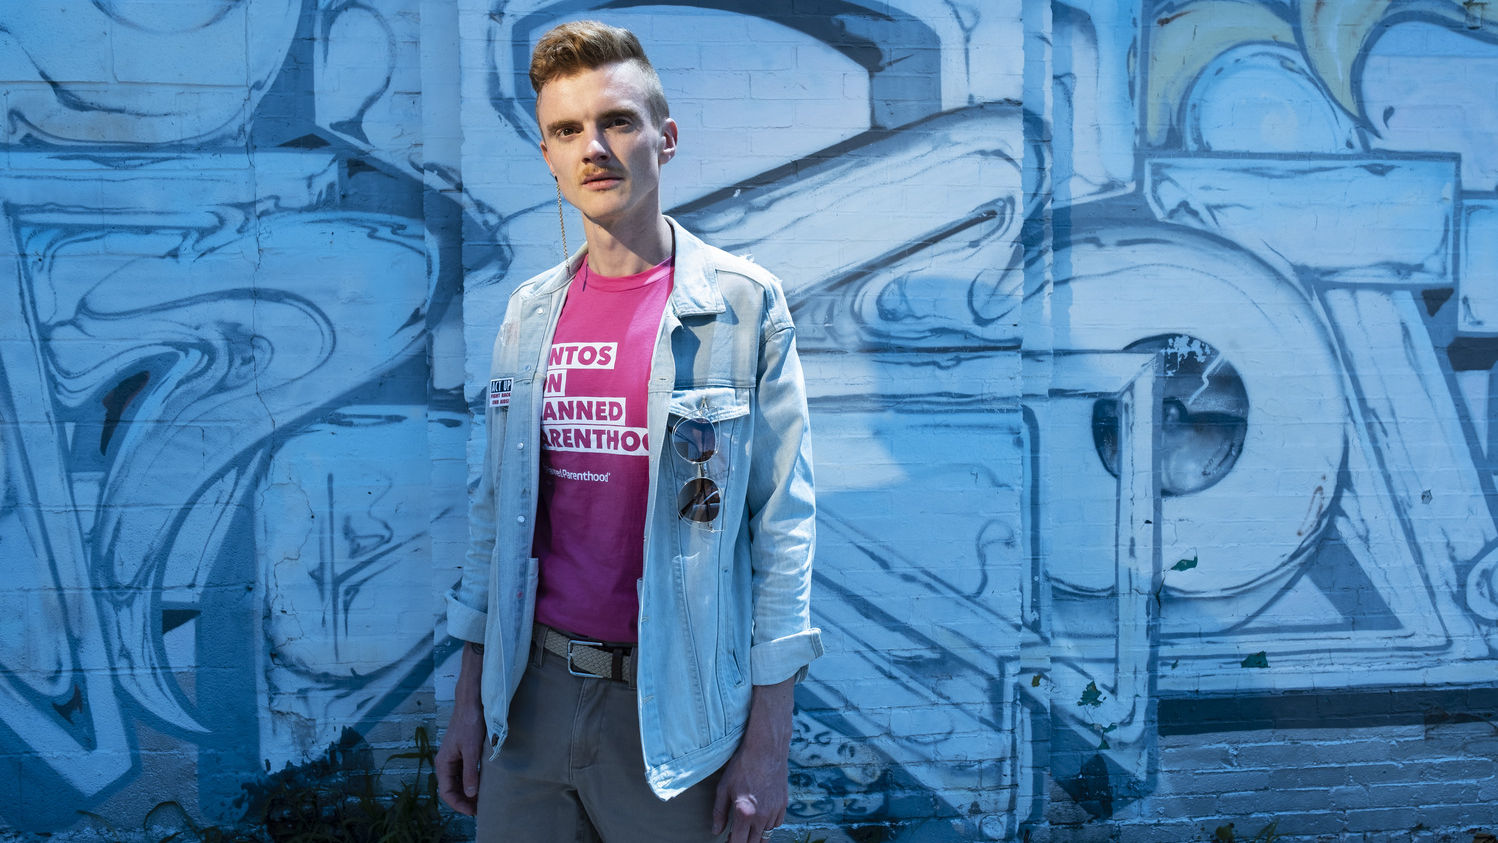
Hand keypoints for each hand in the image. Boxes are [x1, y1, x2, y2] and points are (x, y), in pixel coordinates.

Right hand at [436, 643, 485, 815]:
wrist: (471, 703)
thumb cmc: (469, 723)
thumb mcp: (471, 750)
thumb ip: (470, 772)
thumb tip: (471, 794)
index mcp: (443, 763)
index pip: (446, 792)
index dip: (459, 804)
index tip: (473, 812)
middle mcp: (445, 762)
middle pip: (452, 789)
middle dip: (464, 801)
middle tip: (479, 810)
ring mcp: (453, 757)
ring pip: (458, 782)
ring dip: (467, 792)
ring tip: (481, 801)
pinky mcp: (461, 752)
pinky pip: (463, 772)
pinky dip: (470, 781)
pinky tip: (482, 785)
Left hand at [713, 678, 793, 841]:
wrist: (766, 750)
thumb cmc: (742, 766)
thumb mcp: (723, 788)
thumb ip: (719, 812)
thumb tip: (716, 831)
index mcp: (745, 813)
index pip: (739, 842)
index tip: (728, 840)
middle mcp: (762, 816)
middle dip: (745, 842)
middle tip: (736, 835)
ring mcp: (775, 811)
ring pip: (766, 834)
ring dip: (756, 834)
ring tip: (748, 825)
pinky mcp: (784, 805)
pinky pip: (776, 824)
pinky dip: (768, 825)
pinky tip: (760, 816)